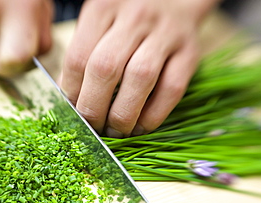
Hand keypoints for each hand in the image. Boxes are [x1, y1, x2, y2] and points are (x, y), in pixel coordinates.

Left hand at [60, 0, 219, 136]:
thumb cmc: (128, 15)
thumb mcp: (99, 20)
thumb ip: (83, 52)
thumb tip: (71, 96)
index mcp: (103, 8)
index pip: (78, 58)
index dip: (71, 92)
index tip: (73, 111)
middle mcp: (134, 18)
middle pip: (105, 69)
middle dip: (94, 109)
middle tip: (91, 127)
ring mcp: (165, 33)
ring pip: (139, 80)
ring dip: (122, 115)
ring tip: (114, 131)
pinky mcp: (189, 52)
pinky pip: (171, 90)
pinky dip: (153, 116)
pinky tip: (140, 127)